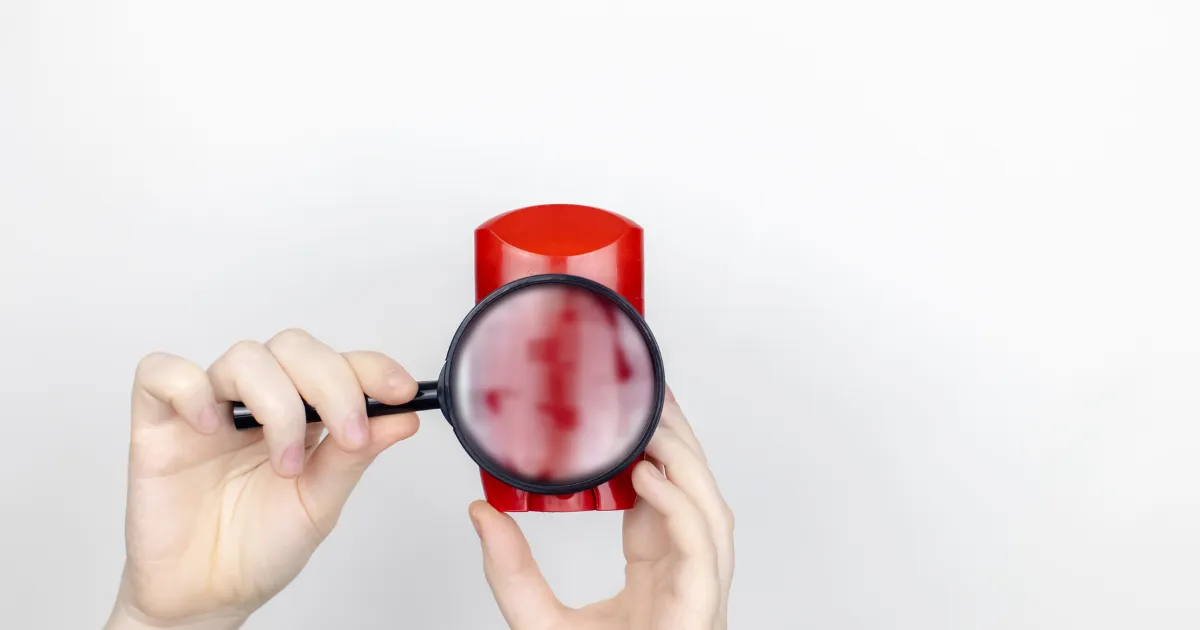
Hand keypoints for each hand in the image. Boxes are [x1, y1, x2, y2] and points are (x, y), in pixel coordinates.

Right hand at [105, 329, 420, 629]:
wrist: (205, 595)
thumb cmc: (258, 548)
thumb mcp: (320, 504)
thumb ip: (354, 456)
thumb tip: (403, 419)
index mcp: (302, 412)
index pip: (339, 363)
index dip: (372, 368)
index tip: (403, 392)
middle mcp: (257, 400)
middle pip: (295, 348)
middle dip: (333, 385)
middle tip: (347, 436)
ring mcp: (208, 406)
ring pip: (245, 357)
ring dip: (277, 403)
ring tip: (283, 462)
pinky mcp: (157, 422)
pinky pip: (162, 374)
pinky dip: (192, 390)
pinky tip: (212, 428)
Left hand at [468, 389, 734, 629]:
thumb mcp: (537, 623)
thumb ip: (509, 572)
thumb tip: (479, 513)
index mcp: (658, 576)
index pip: (665, 499)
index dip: (654, 450)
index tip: (629, 409)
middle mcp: (685, 580)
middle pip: (696, 494)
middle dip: (679, 440)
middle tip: (649, 392)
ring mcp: (698, 596)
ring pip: (711, 513)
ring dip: (686, 462)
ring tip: (652, 421)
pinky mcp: (698, 612)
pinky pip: (701, 550)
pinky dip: (680, 507)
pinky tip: (650, 476)